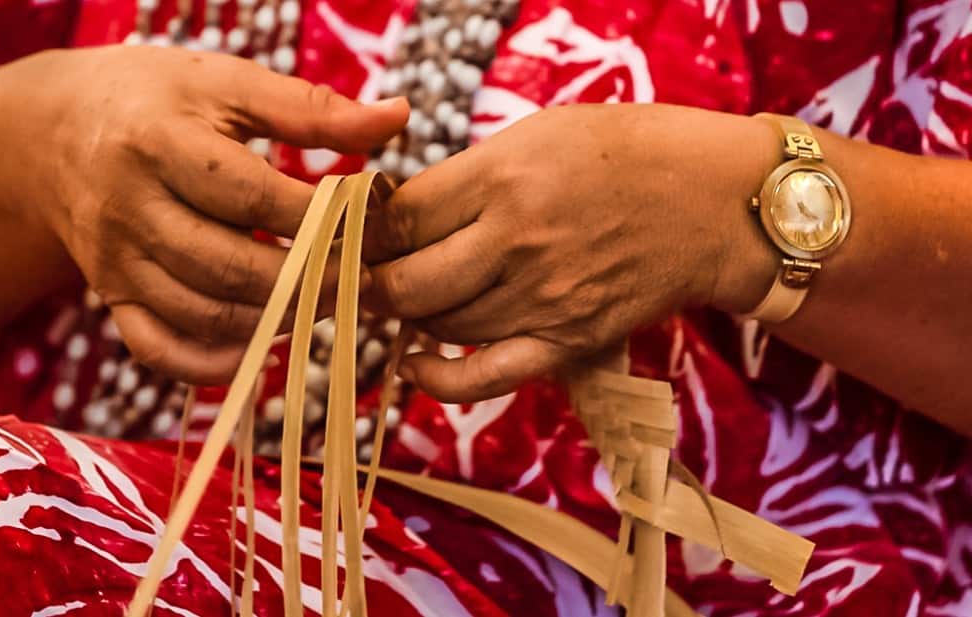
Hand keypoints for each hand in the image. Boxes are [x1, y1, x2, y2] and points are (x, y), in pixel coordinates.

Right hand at [0, 47, 407, 382]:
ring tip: (328, 305)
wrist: (55, 131)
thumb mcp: (226, 84)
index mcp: (158, 143)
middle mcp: (128, 208)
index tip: (372, 225)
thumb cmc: (157, 99)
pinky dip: (213, 363)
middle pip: (229, 266)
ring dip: (274, 321)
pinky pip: (158, 349)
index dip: (319, 219)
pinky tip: (264, 347)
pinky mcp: (110, 296)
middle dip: (308, 282)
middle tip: (364, 282)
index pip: (251, 196)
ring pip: (203, 312)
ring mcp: (114, 261)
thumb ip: (310, 108)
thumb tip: (398, 118)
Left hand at [365, 104, 778, 401]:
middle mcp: (517, 241)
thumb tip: (393, 215)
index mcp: (502, 178)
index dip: (367, 231)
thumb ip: (464, 177)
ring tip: (413, 295)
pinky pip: (484, 378)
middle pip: (407, 283)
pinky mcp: (568, 341)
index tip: (360, 233)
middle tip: (368, 274)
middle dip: (374, 283)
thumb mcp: (534, 136)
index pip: (400, 219)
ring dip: (412, 316)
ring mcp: (543, 297)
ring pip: (440, 326)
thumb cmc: (618, 155)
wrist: (712, 200)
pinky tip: (415, 364)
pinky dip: (438, 380)